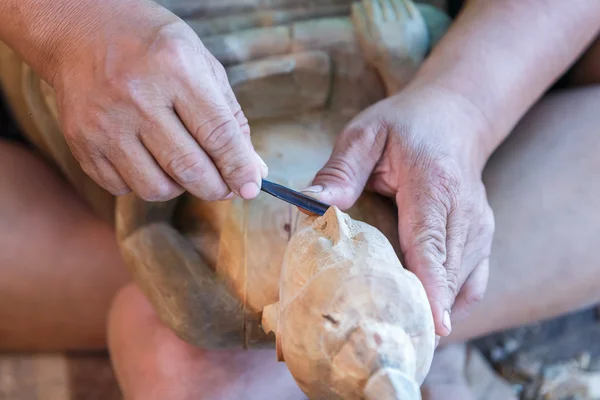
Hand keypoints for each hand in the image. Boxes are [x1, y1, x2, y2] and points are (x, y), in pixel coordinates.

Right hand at [51, 2, 266, 200]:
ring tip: (182, 168)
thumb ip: (229, 117)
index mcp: (175, 69)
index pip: (218, 134)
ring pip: (155, 188)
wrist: (79, 30)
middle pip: (189, 168)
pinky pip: (122, 187)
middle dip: (216, 188)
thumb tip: (253, 170)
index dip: (240, 168)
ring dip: (179, 188)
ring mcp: (104, 122)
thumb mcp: (200, 63)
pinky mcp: (81, 142)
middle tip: (224, 186)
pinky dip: (143, 182)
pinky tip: (148, 159)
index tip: (250, 187)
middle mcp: (136, 96)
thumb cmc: (151, 46)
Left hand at [306, 84, 494, 336]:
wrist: (454, 117)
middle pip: (447, 271)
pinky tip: (425, 316)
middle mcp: (465, 210)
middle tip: (388, 339)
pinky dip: (451, 304)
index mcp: (434, 184)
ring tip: (400, 333)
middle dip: (423, 309)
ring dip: (435, 310)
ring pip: (462, 284)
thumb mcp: (365, 135)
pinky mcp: (483, 237)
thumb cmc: (405, 125)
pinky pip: (473, 283)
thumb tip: (312, 204)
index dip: (431, 285)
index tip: (433, 325)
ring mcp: (480, 227)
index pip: (430, 242)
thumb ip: (341, 170)